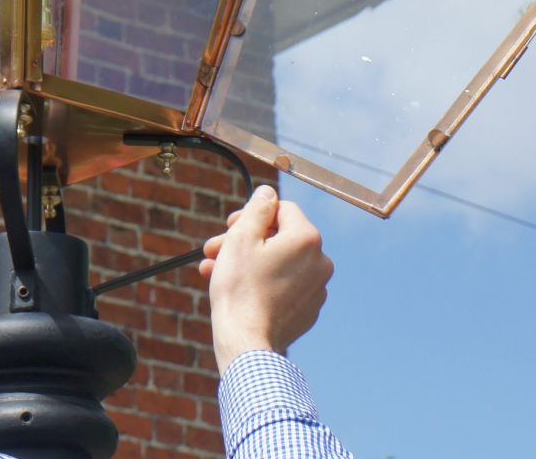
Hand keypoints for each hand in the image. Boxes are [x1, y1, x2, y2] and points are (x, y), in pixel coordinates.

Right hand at [199, 184, 333, 374]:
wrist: (246, 343)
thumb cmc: (240, 287)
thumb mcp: (242, 237)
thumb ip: (258, 208)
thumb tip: (268, 193)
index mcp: (307, 238)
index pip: (281, 209)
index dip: (252, 214)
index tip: (229, 226)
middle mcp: (320, 262)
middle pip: (278, 237)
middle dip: (244, 241)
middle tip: (214, 250)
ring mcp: (317, 289)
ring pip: (279, 262)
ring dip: (248, 262)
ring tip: (214, 270)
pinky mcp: (309, 310)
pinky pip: (284, 285)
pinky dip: (262, 282)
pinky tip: (236, 289)